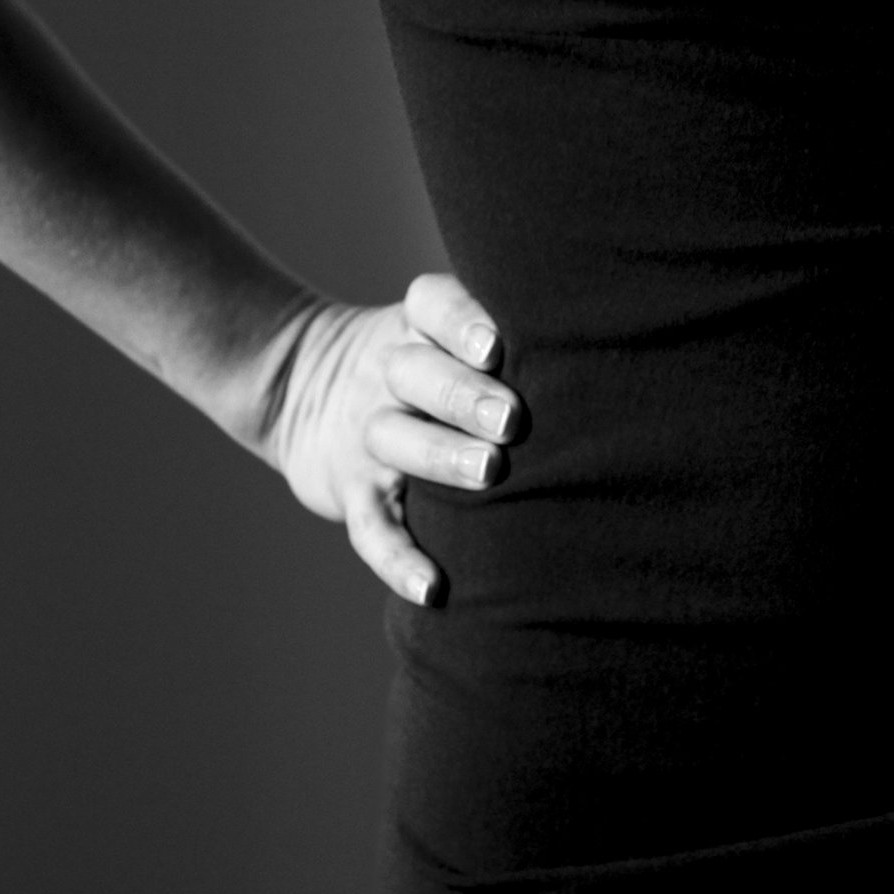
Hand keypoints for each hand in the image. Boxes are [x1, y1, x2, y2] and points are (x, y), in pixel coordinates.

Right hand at [252, 272, 523, 605]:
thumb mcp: (431, 327)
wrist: (299, 388)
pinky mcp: (350, 490)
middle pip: (415, 372)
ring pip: (392, 439)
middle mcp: (388, 374)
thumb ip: (493, 333)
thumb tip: (593, 348)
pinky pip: (369, 526)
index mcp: (416, 326)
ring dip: (440, 457)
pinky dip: (397, 560)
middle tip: (510, 419)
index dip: (461, 322)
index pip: (431, 305)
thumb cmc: (418, 360)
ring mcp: (366, 432)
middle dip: (463, 395)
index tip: (496, 346)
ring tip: (488, 472)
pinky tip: (431, 588)